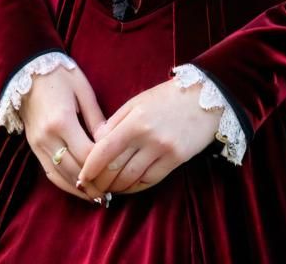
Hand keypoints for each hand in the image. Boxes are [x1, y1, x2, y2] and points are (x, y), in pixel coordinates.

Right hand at [21, 62, 107, 203]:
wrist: (27, 69)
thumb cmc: (60, 74)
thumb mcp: (83, 90)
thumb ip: (96, 117)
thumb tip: (110, 141)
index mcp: (62, 120)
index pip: (86, 154)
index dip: (102, 167)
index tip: (118, 172)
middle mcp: (47, 137)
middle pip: (73, 170)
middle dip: (93, 184)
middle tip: (113, 193)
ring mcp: (37, 144)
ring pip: (60, 176)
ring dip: (79, 189)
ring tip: (98, 196)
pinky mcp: (33, 146)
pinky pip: (49, 172)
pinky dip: (64, 183)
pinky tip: (78, 188)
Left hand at [76, 78, 219, 200]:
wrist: (204, 97)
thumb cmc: (166, 97)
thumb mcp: (137, 102)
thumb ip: (115, 121)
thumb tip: (95, 142)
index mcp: (134, 120)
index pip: (104, 150)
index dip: (90, 167)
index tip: (81, 177)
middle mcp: (148, 137)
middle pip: (115, 168)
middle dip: (100, 182)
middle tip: (92, 187)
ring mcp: (163, 150)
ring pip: (131, 178)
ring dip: (117, 187)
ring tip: (109, 188)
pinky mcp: (176, 159)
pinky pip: (150, 180)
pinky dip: (135, 186)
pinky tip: (128, 186)